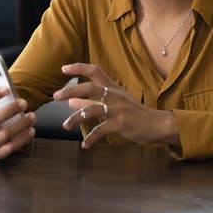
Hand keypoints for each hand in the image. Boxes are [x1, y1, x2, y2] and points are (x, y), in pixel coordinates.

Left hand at [54, 63, 179, 148]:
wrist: (157, 124)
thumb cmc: (134, 114)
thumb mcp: (113, 104)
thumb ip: (92, 102)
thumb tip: (71, 101)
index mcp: (112, 88)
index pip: (95, 71)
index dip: (79, 68)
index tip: (63, 68)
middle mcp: (114, 95)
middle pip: (89, 88)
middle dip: (70, 90)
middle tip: (55, 96)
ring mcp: (118, 109)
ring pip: (91, 110)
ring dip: (76, 118)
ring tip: (66, 126)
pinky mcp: (121, 123)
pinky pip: (101, 130)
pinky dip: (91, 138)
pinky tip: (85, 145)